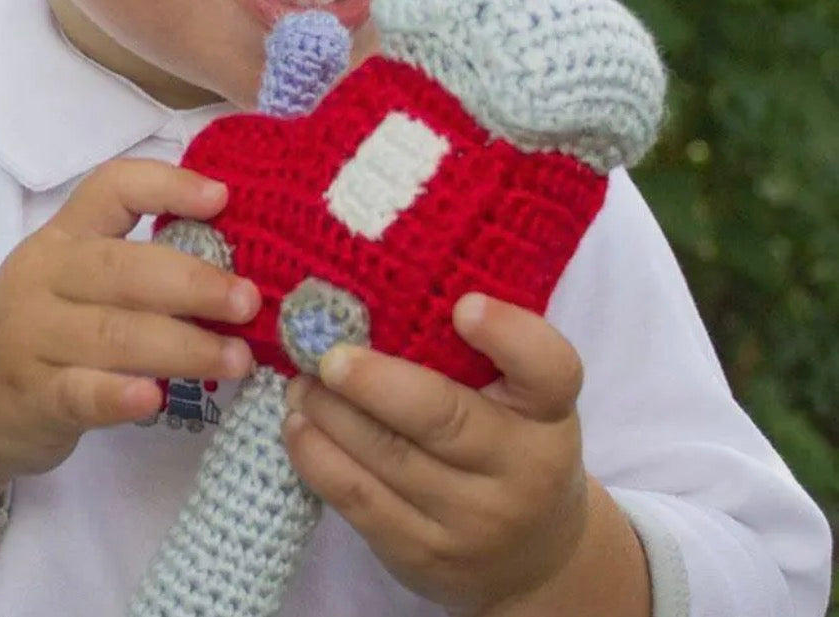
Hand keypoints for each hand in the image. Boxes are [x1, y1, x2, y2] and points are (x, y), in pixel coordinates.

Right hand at [0, 158, 259, 485]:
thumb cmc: (48, 325)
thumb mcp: (75, 276)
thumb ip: (138, 261)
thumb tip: (236, 257)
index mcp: (63, 234)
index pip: (111, 188)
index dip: (167, 186)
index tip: (221, 198)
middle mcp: (42, 275)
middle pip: (124, 268)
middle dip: (194, 283)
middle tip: (248, 300)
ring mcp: (31, 337)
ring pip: (114, 335)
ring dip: (184, 346)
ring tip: (239, 358)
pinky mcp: (30, 398)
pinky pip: (79, 393)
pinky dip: (118, 395)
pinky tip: (154, 399)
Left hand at [282, 294, 590, 616]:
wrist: (534, 558)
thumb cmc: (512, 445)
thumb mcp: (520, 400)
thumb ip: (474, 354)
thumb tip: (376, 287)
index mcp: (549, 412)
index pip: (548, 369)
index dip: (508, 335)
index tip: (463, 305)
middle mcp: (522, 468)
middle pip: (444, 418)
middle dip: (375, 383)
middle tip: (327, 354)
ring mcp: (473, 520)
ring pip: (388, 458)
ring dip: (330, 414)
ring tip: (299, 382)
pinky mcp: (423, 554)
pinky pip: (360, 501)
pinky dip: (318, 458)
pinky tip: (297, 427)